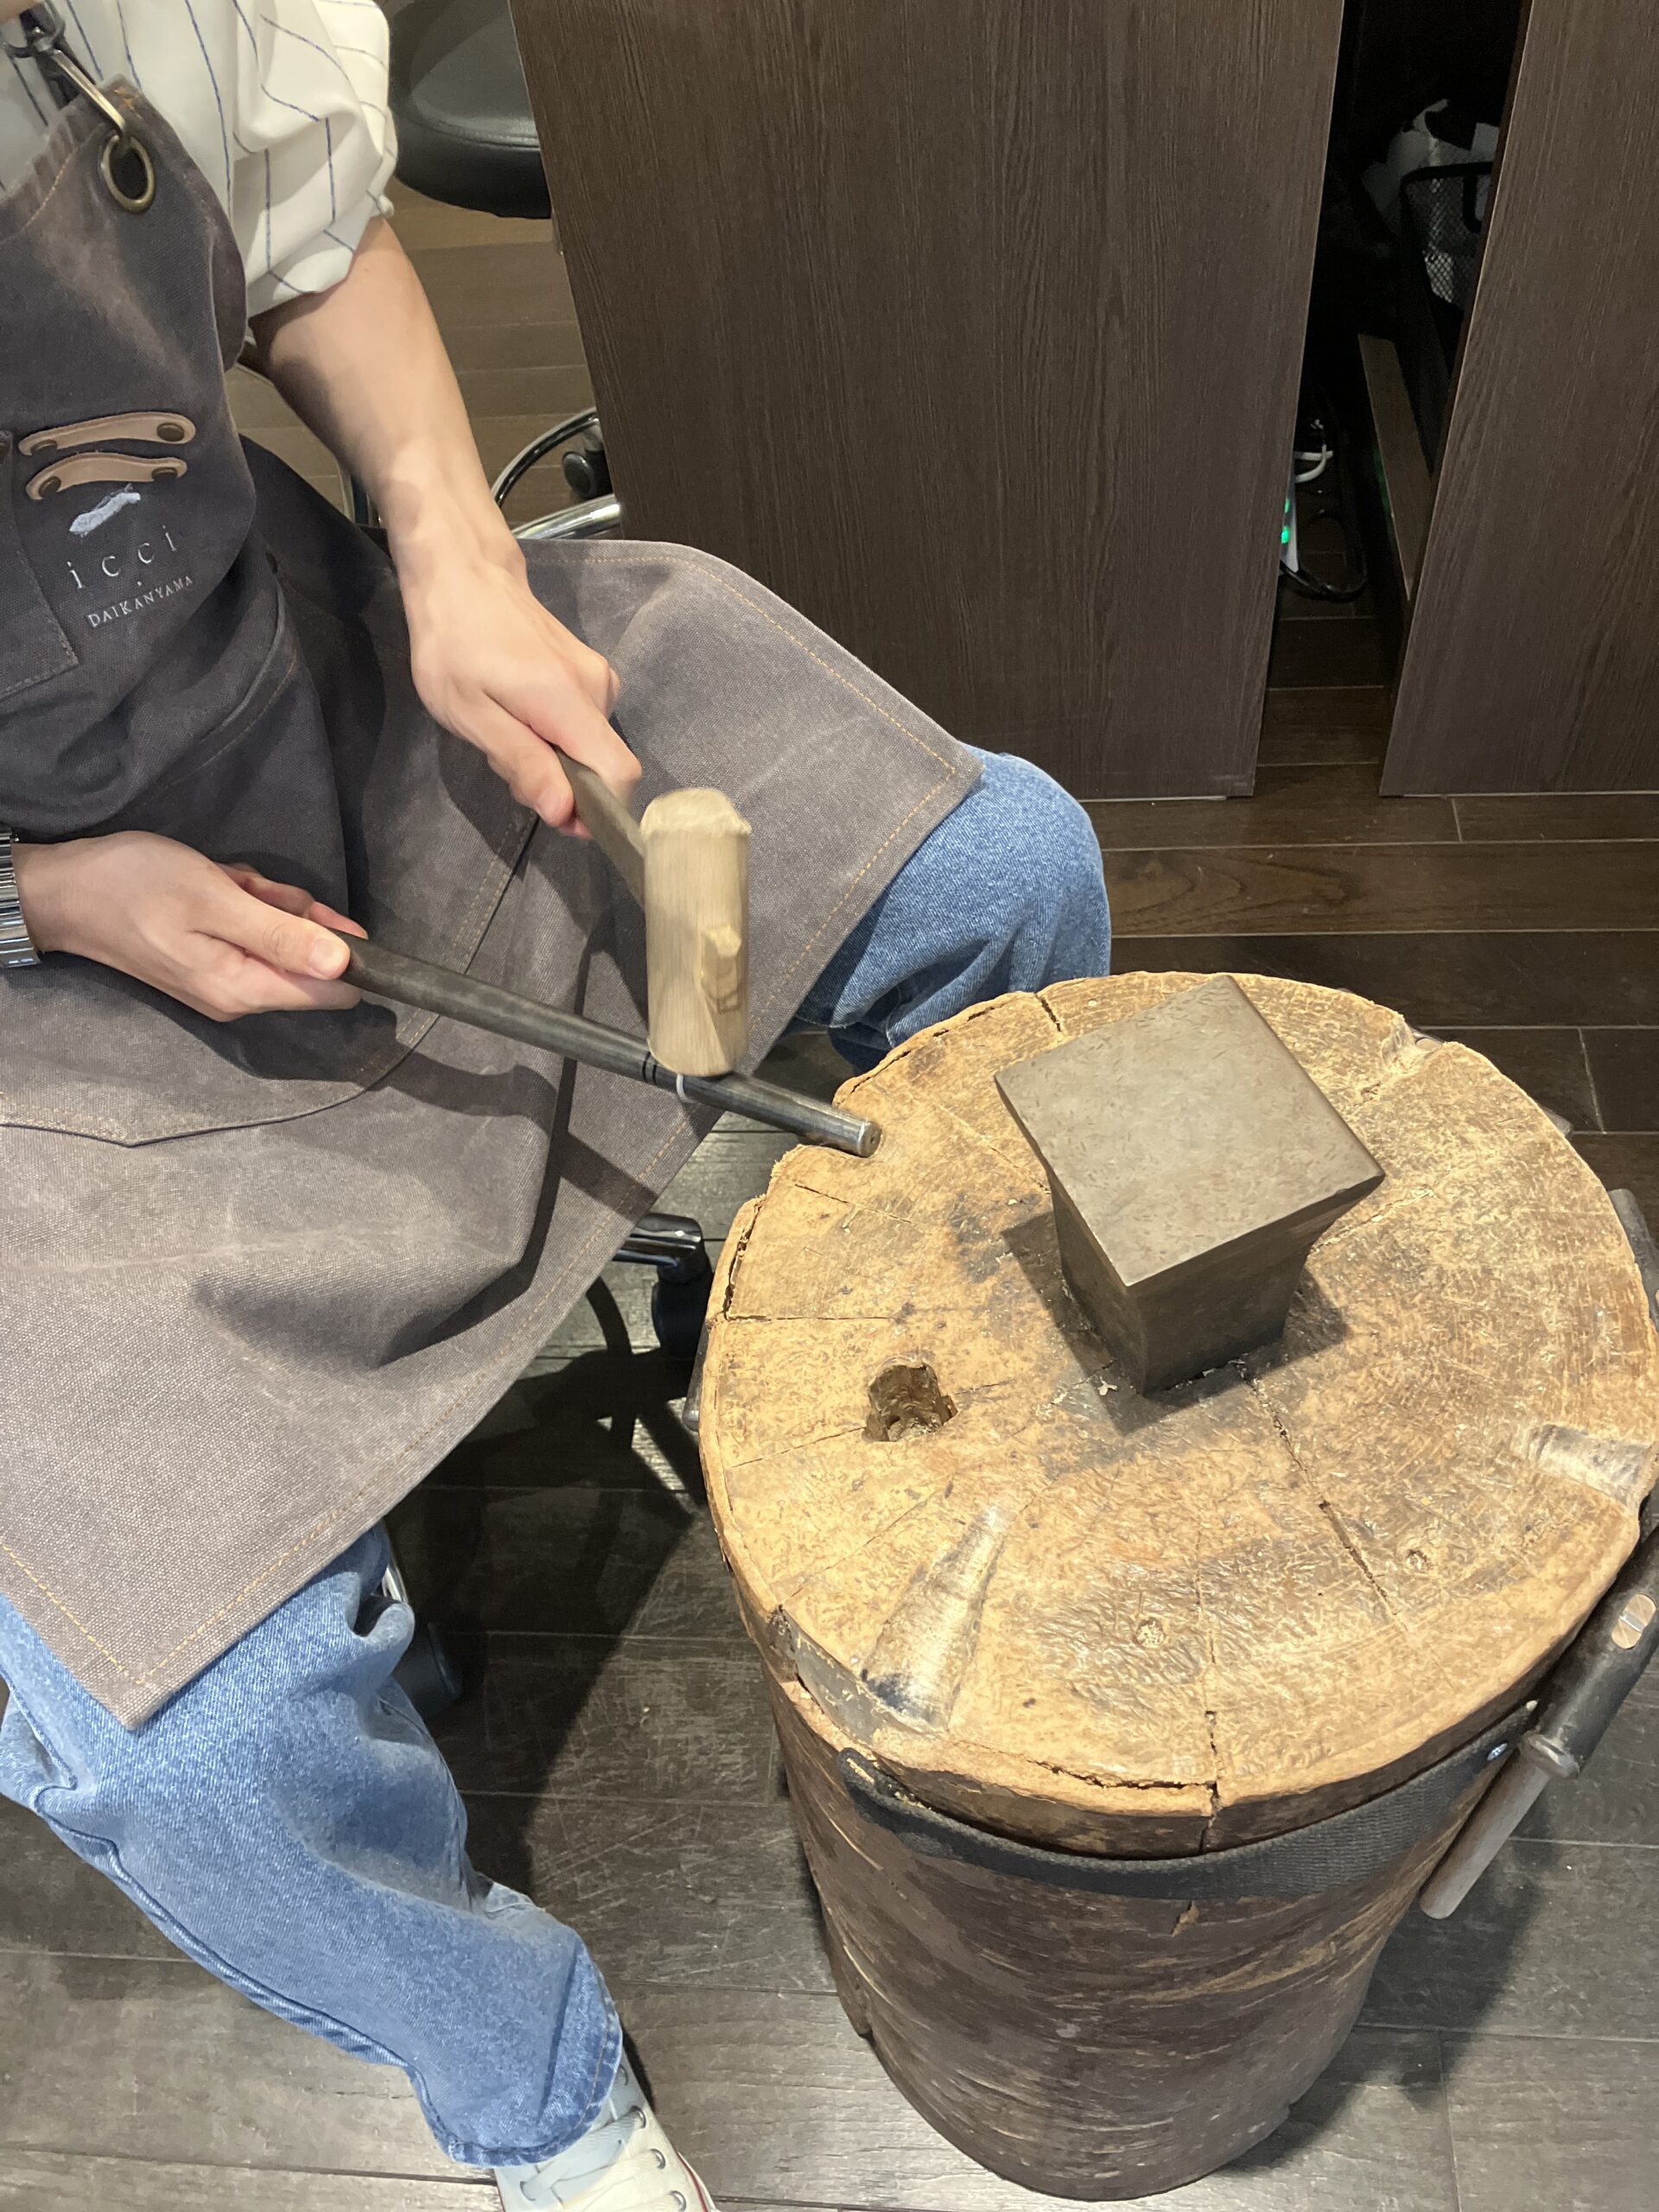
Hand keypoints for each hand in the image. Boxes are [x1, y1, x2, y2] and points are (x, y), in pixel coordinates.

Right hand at [14, 833, 364, 1020]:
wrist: (65, 890)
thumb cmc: (135, 886)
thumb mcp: (215, 899)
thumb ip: (281, 935)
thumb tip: (345, 966)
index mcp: (243, 989)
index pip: (333, 992)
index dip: (350, 955)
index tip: (331, 916)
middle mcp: (239, 995)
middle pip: (310, 960)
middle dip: (293, 914)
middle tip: (250, 887)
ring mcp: (224, 977)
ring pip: (281, 936)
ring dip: (266, 901)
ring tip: (224, 882)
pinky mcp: (212, 957)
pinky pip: (254, 929)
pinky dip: (246, 900)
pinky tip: (218, 884)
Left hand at [402, 548, 638, 830]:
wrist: (465, 575)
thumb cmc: (454, 643)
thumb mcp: (471, 714)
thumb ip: (522, 763)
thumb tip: (564, 812)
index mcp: (569, 700)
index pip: (620, 775)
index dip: (596, 810)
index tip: (555, 815)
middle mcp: (599, 690)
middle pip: (602, 768)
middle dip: (560, 785)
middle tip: (504, 758)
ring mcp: (600, 679)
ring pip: (591, 750)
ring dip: (552, 759)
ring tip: (504, 727)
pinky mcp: (593, 675)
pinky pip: (585, 728)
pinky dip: (555, 737)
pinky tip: (519, 713)